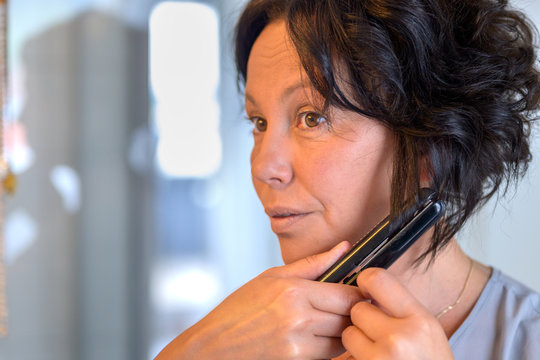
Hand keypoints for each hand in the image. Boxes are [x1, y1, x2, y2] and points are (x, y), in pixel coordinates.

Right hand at [155, 241, 363, 359]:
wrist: (213, 347)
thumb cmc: (237, 311)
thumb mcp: (271, 278)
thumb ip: (312, 264)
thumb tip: (343, 249)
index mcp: (293, 291)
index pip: (347, 294)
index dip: (359, 294)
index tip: (359, 293)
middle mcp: (298, 318)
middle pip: (350, 317)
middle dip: (353, 313)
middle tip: (347, 309)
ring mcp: (298, 344)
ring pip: (343, 339)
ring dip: (343, 332)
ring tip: (329, 323)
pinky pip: (329, 356)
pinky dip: (330, 348)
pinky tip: (316, 338)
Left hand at [341, 268, 453, 359]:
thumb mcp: (427, 331)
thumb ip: (400, 308)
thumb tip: (367, 284)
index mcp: (419, 321)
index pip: (377, 279)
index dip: (366, 282)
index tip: (366, 289)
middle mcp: (399, 339)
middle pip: (357, 309)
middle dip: (364, 320)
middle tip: (379, 334)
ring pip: (348, 334)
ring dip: (356, 342)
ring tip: (376, 353)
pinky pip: (345, 357)